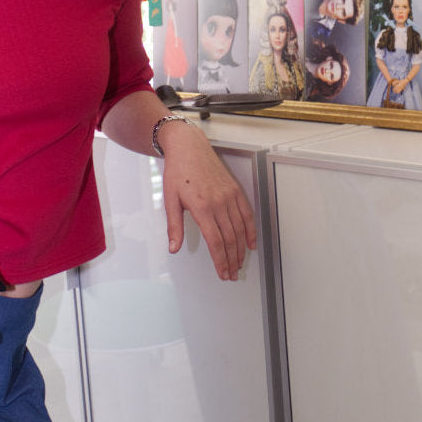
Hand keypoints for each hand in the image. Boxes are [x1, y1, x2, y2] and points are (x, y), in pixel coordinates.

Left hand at [160, 124, 256, 280]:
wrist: (189, 148)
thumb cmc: (178, 171)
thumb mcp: (170, 200)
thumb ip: (174, 227)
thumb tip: (174, 248)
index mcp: (202, 207)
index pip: (216, 242)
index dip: (220, 261)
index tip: (222, 272)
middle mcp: (219, 203)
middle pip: (230, 239)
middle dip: (232, 260)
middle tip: (231, 274)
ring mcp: (230, 196)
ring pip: (240, 229)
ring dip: (241, 250)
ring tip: (239, 263)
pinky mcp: (235, 190)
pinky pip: (247, 214)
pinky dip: (251, 231)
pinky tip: (251, 243)